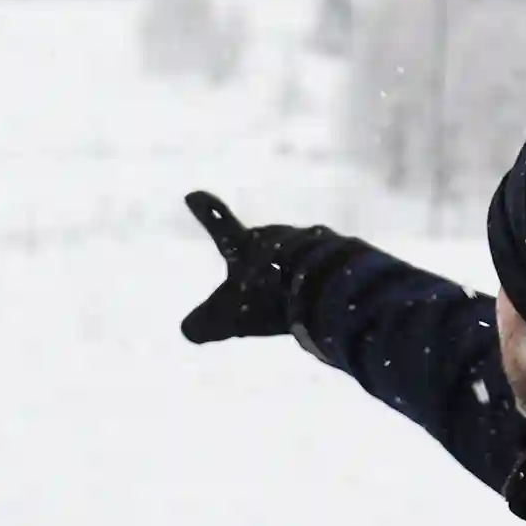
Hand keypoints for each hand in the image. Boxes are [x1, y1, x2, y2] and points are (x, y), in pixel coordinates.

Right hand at [179, 191, 349, 344]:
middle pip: (261, 244)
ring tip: (292, 297)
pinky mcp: (336, 251)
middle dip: (258, 259)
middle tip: (257, 283)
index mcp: (245, 245)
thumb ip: (206, 323)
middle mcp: (275, 235)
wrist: (322, 285)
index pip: (220, 226)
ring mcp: (308, 240)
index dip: (207, 212)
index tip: (193, 195)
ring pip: (293, 254)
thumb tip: (189, 330)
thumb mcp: (228, 317)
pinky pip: (321, 264)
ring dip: (290, 270)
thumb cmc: (269, 297)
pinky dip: (316, 278)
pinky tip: (319, 298)